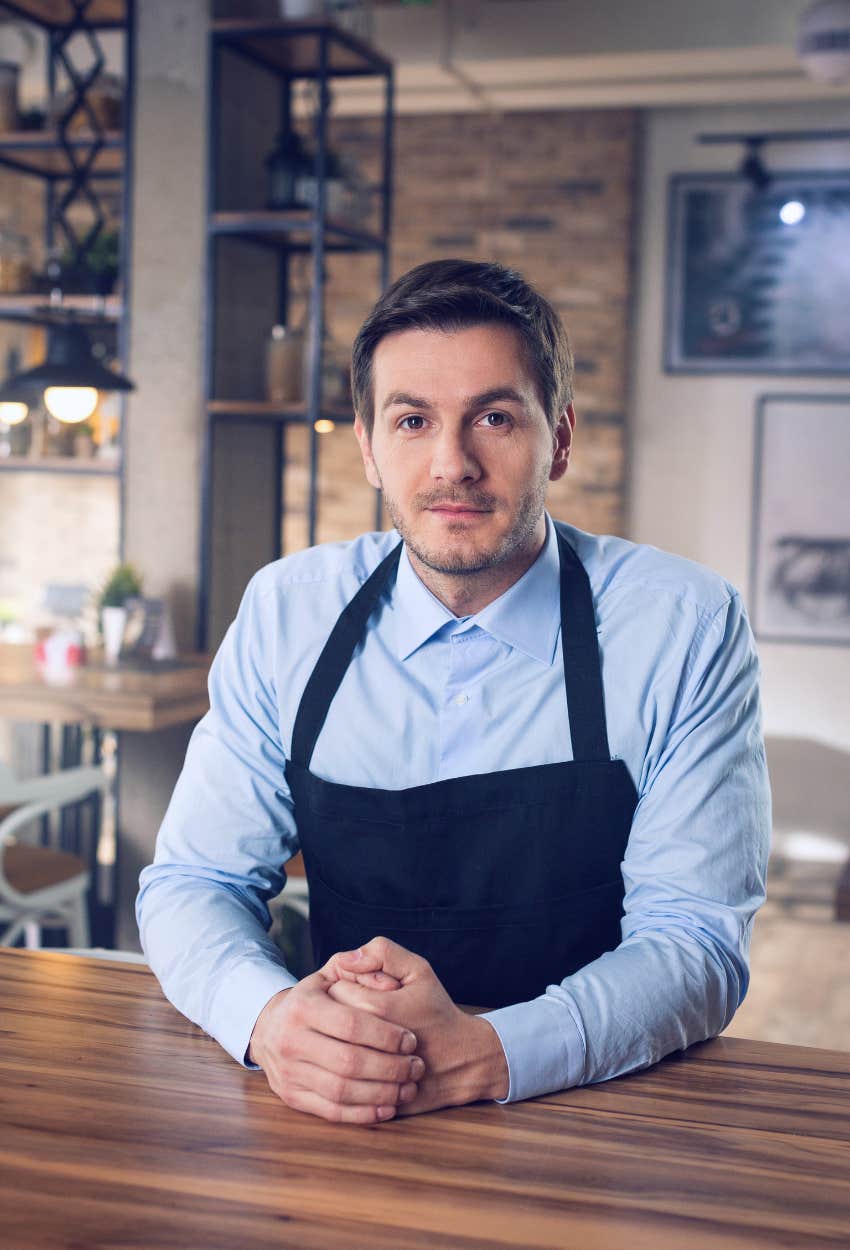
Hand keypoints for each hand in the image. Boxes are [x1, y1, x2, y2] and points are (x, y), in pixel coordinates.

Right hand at [247, 952, 423, 1124]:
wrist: (271, 1029)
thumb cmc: (317, 1000)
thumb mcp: (331, 974)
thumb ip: (357, 963)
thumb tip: (366, 958)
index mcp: (303, 1005)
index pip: (352, 1024)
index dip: (386, 1035)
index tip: (411, 1040)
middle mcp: (291, 1039)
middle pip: (349, 1062)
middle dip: (390, 1067)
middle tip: (416, 1067)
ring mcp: (288, 1071)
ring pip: (342, 1090)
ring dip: (382, 1093)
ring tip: (408, 1088)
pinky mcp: (291, 1097)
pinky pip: (331, 1111)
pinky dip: (363, 1113)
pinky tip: (388, 1108)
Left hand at [324, 937, 508, 1114]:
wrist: (462, 1061)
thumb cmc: (438, 1013)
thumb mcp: (419, 970)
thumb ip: (383, 953)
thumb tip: (346, 958)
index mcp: (378, 1008)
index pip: (335, 988)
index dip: (349, 984)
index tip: (369, 990)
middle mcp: (369, 1042)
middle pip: (330, 1020)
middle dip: (343, 1013)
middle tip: (367, 1013)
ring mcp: (369, 1074)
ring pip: (333, 1051)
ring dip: (343, 1042)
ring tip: (366, 1037)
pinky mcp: (369, 1097)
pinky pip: (342, 1079)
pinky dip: (348, 1069)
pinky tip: (368, 1059)